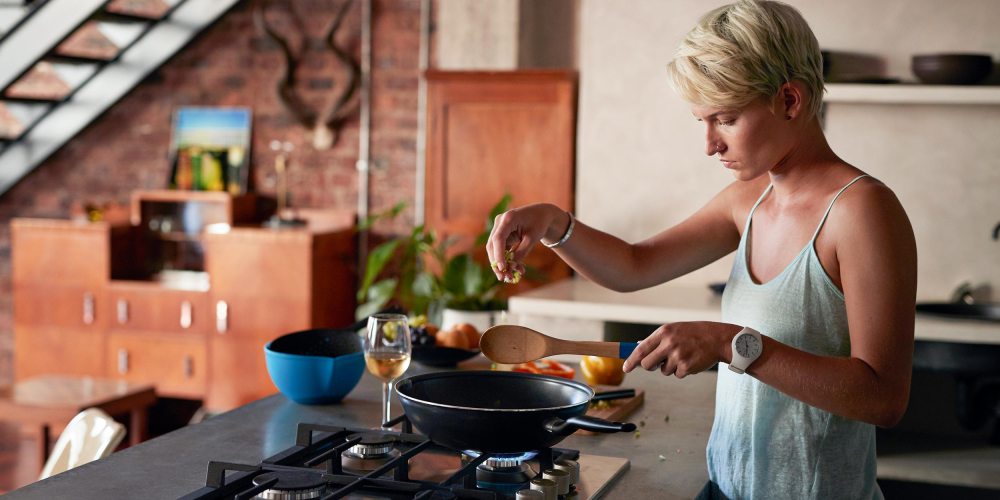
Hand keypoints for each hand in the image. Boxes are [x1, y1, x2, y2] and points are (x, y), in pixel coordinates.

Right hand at [486, 203, 565, 281]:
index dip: (498, 255)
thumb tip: (511, 266)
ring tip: (510, 277)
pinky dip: (506, 260)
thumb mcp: (532, 238)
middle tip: (504, 278)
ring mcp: (499, 228)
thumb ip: (522, 251)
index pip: (498, 239)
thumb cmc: (539, 223)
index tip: (502, 269)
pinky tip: (515, 269)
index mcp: (508, 218)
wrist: (542, 214)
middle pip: (492, 245)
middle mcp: (500, 222)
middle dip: (497, 263)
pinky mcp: (501, 235)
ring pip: (494, 250)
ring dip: (501, 264)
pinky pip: (500, 250)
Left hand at [623, 321, 741, 377]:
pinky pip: (677, 375)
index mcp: (664, 332)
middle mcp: (669, 343)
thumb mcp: (675, 330)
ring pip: (663, 371)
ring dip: (671, 367)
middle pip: (647, 364)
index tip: (625, 368)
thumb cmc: (695, 333)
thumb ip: (657, 339)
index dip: (631, 360)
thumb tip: (638, 345)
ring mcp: (677, 356)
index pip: (641, 349)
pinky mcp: (686, 367)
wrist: (718, 338)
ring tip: (683, 356)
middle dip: (650, 367)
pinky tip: (691, 360)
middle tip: (658, 363)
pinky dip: (682, 371)